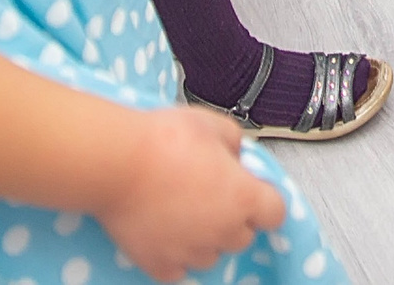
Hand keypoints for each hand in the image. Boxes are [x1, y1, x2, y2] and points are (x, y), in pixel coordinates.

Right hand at [97, 108, 284, 279]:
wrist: (117, 163)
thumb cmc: (165, 139)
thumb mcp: (213, 124)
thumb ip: (234, 143)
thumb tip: (234, 155)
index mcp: (243, 197)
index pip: (275, 214)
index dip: (264, 201)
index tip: (250, 191)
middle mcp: (223, 231)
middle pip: (243, 236)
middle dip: (232, 218)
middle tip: (208, 194)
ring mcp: (191, 251)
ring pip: (212, 255)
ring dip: (205, 238)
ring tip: (182, 212)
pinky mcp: (160, 263)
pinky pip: (178, 269)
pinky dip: (174, 256)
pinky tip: (164, 232)